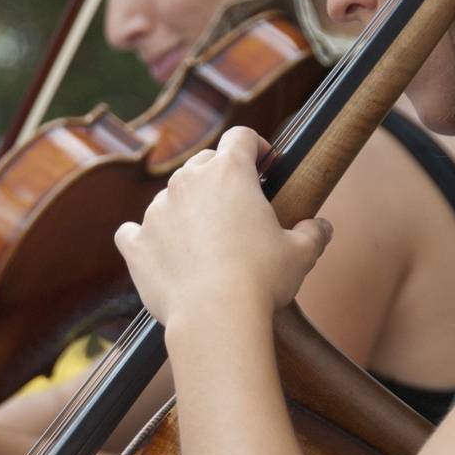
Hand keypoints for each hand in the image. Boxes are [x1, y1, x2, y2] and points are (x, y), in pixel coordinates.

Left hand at [114, 126, 331, 331]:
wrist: (215, 317)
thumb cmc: (261, 280)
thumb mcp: (301, 254)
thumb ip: (313, 233)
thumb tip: (321, 227)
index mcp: (229, 173)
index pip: (241, 137)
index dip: (256, 146)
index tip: (264, 164)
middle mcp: (187, 182)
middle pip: (202, 162)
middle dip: (219, 177)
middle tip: (236, 206)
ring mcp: (156, 211)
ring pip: (170, 197)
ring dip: (185, 210)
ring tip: (203, 241)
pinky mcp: (135, 242)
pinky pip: (132, 232)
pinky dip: (145, 239)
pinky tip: (158, 252)